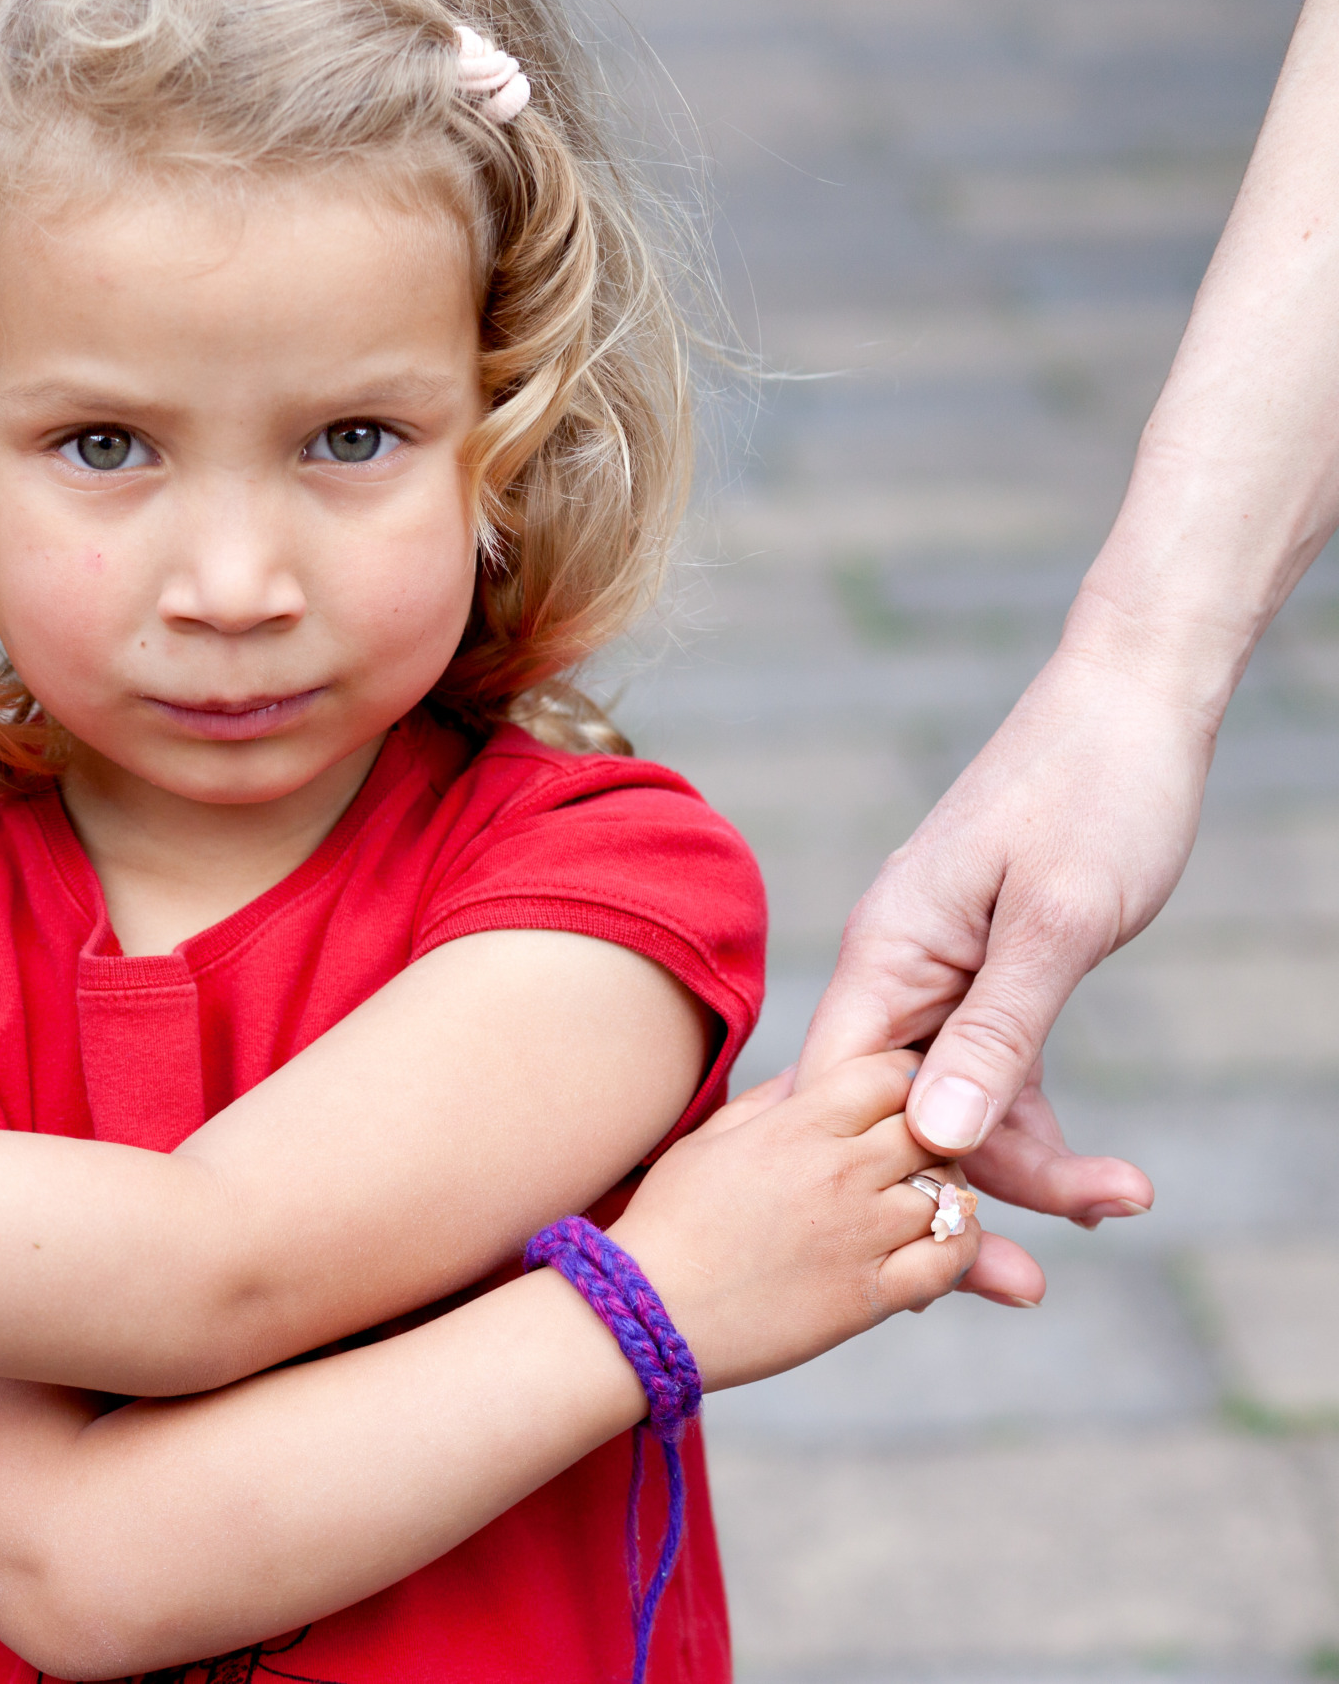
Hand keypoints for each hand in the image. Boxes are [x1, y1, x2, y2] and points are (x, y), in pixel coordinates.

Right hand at [610, 1053, 1031, 1390]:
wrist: (645, 1312)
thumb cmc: (667, 1222)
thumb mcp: (710, 1140)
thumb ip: (772, 1100)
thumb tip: (817, 1070)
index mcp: (797, 1124)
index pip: (892, 1073)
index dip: (903, 1080)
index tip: (893, 1102)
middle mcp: (839, 1171)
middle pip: (933, 1128)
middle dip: (932, 1135)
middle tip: (914, 1157)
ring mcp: (859, 1234)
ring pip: (952, 1192)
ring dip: (947, 1194)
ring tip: (920, 1206)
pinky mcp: (870, 1295)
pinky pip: (951, 1260)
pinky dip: (959, 1251)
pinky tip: (934, 1249)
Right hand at [796, 642, 1172, 1225]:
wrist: (1136, 704)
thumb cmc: (1097, 795)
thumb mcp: (1058, 924)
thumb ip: (996, 1034)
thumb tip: (936, 1139)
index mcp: (885, 950)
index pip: (842, 1091)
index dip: (875, 1178)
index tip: (933, 1259)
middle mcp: (894, 966)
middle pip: (897, 1112)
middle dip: (963, 1193)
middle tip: (1036, 1276)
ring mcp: (936, 971)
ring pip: (949, 1101)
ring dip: (1019, 1163)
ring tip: (1118, 1201)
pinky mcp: (984, 974)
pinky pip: (985, 1074)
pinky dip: (1032, 1123)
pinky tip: (1096, 1172)